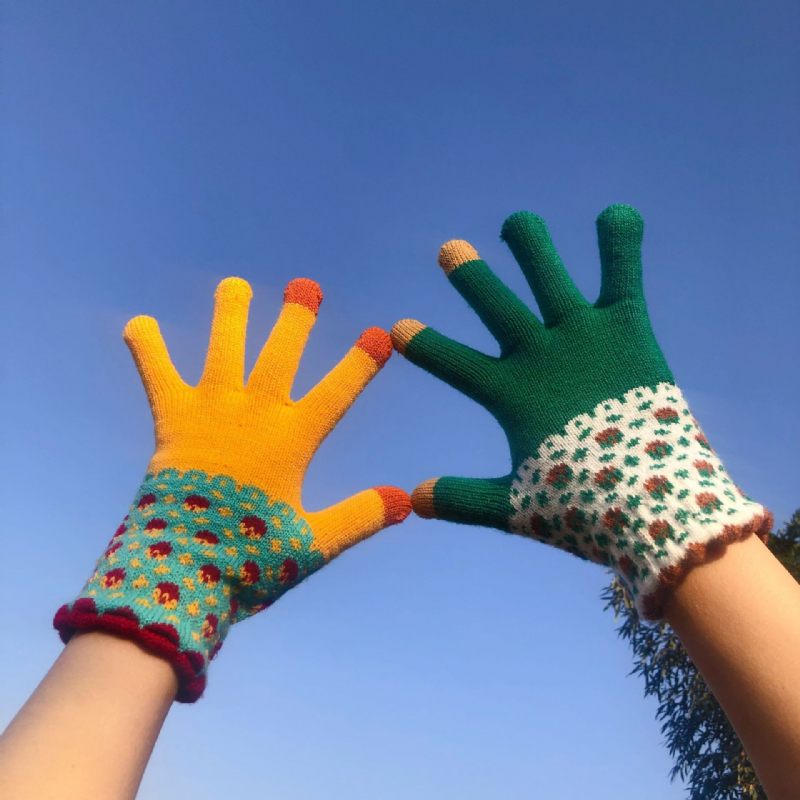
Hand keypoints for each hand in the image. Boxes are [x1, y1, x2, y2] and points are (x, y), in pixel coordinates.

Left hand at [55, 277, 409, 699]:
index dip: (360, 363)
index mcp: (291, 442)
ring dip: (231, 318)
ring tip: (234, 284)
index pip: (336, 393)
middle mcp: (253, 416)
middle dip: (295, 322)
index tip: (381, 333)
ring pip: (224, 353)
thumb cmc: (249, 561)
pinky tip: (138, 322)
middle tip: (306, 286)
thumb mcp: (314, 544)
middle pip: (279, 358)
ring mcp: (212, 414)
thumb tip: (407, 499)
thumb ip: (360, 516)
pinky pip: (159, 378)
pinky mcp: (173, 423)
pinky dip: (148, 350)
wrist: (180, 571)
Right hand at [392, 205, 769, 617]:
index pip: (453, 362)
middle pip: (496, 305)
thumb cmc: (581, 505)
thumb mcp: (514, 505)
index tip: (399, 327)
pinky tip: (616, 214)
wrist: (650, 497)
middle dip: (471, 276)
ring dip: (529, 246)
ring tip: (516, 223)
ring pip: (548, 277)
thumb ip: (462, 499)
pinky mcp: (626, 326)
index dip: (424, 344)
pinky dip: (618, 243)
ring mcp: (581, 335)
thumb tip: (414, 500)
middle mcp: (540, 353)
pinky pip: (621, 274)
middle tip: (451, 249)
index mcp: (509, 393)